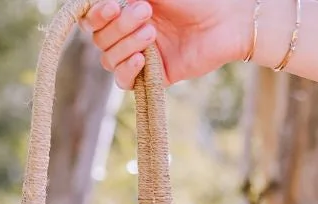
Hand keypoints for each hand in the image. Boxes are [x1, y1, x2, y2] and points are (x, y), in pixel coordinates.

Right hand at [81, 0, 250, 88]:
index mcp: (126, 13)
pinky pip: (124, 82)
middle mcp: (129, 36)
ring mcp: (139, 57)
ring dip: (127, 44)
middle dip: (120, 26)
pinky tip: (142, 59)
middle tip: (147, 13)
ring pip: (109, 59)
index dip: (96, 16)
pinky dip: (127, 70)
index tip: (112, 6)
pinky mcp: (152, 77)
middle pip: (100, 40)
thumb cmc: (194, 0)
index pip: (93, 20)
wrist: (223, 23)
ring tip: (153, 33)